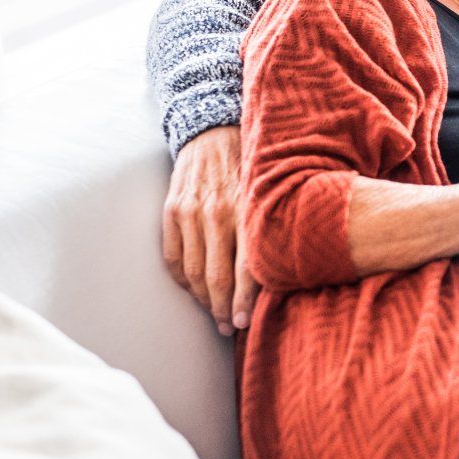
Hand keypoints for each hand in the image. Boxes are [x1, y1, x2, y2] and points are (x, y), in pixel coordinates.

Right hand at [161, 125, 257, 335]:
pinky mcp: (172, 210)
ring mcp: (192, 212)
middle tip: (227, 328)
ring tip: (213, 315)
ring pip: (193, 272)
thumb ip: (273, 225)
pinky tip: (194, 290)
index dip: (243, 301)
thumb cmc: (252, 165)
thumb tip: (286, 269)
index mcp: (248, 210)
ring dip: (202, 299)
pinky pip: (173, 257)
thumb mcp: (270, 189)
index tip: (243, 324)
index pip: (246, 268)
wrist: (214, 129)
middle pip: (217, 277)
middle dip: (222, 309)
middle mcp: (218, 212)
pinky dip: (182, 279)